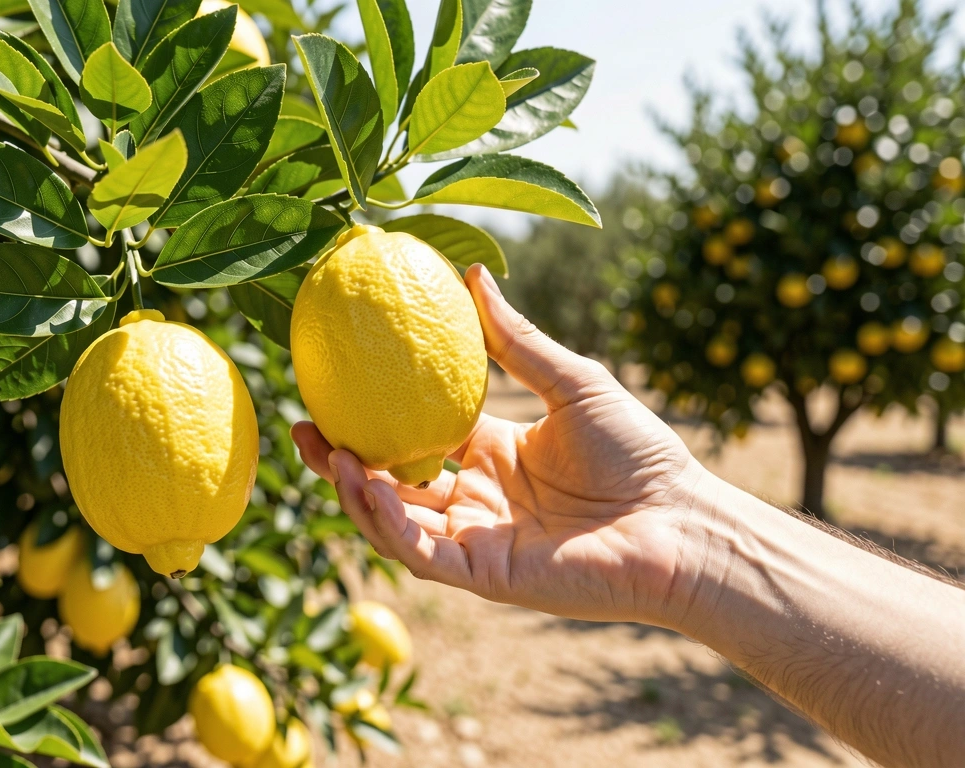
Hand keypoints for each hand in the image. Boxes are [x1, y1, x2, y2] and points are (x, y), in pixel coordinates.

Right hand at [292, 264, 714, 625]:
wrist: (681, 523)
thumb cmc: (638, 452)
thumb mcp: (570, 381)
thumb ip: (517, 339)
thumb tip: (473, 272)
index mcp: (490, 455)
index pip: (415, 434)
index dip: (372, 416)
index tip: (333, 382)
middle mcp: (474, 499)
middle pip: (389, 482)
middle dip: (340, 461)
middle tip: (300, 427)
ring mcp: (475, 539)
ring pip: (394, 520)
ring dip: (352, 490)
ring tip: (321, 450)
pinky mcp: (484, 574)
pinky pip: (420, 551)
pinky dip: (386, 521)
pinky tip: (364, 482)